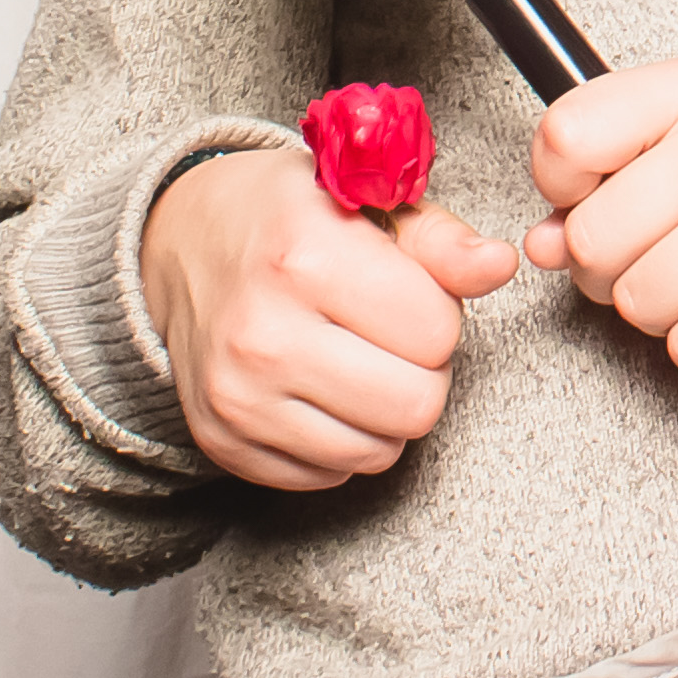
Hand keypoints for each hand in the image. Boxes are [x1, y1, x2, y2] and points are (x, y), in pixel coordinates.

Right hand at [137, 144, 522, 490]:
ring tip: (358, 361)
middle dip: (422, 370)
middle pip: (416, 405)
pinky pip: (329, 476)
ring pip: (378, 453)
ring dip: (386, 413)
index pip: (435, 331)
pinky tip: (320, 390)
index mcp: (305, 255)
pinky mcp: (222, 441)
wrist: (177, 245)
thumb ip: (441, 242)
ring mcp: (237, 395)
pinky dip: (341, 441)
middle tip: (390, 335)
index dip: (437, 313)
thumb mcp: (366, 201)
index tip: (407, 293)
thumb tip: (500, 266)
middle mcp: (263, 333)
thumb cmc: (285, 216)